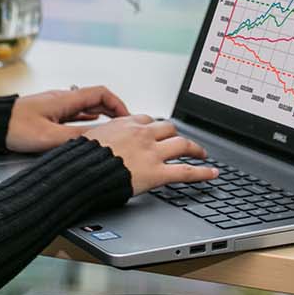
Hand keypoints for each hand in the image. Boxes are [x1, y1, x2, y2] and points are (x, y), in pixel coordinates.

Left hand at [4, 85, 131, 152]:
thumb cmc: (14, 127)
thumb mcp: (48, 136)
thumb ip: (76, 137)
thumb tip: (99, 139)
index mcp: (65, 99)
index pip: (101, 93)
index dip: (118, 103)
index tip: (128, 117)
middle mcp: (62, 99)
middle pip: (96, 100)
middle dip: (113, 112)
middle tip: (124, 126)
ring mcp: (55, 106)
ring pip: (85, 108)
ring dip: (101, 117)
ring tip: (112, 131)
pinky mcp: (48, 115)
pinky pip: (74, 115)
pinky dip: (86, 121)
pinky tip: (89, 131)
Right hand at [81, 115, 218, 193]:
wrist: (81, 171)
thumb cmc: (81, 158)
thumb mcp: (89, 138)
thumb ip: (102, 137)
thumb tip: (100, 141)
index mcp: (126, 124)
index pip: (147, 121)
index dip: (154, 128)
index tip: (157, 132)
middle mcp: (143, 134)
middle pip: (168, 129)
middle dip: (176, 135)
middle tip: (182, 142)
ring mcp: (152, 153)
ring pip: (182, 144)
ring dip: (194, 148)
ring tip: (201, 153)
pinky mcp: (157, 172)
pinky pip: (186, 171)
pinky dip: (203, 172)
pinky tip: (212, 173)